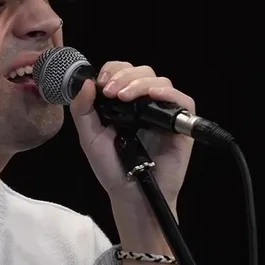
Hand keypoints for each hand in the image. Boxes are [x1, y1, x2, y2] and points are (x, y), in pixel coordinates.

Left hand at [69, 62, 195, 221]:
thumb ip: (82, 110)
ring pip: (160, 81)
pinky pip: (181, 100)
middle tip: (111, 91)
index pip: (123, 71)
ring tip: (124, 97)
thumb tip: (87, 82)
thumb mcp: (89, 137)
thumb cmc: (111, 168)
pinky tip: (152, 96)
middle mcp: (144, 104)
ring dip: (140, 83)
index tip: (102, 83)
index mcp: (123, 103)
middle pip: (143, 71)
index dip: (113, 70)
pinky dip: (167, 93)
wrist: (131, 194)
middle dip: (125, 75)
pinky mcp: (180, 125)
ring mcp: (163, 113)